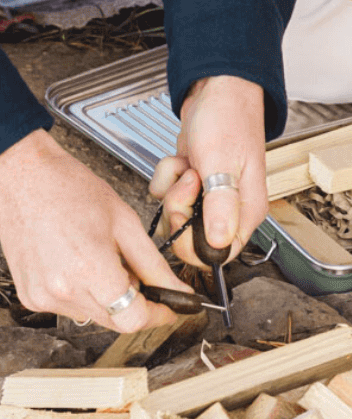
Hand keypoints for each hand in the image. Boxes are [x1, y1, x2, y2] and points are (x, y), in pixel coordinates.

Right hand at [0, 129, 189, 328]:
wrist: (26, 179)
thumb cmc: (71, 189)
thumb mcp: (124, 221)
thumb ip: (152, 262)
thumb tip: (176, 289)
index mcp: (90, 269)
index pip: (132, 318)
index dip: (157, 315)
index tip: (169, 307)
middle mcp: (63, 291)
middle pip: (114, 321)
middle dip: (135, 303)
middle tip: (141, 274)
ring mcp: (43, 298)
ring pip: (93, 315)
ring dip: (108, 297)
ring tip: (104, 258)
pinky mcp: (30, 298)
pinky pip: (69, 307)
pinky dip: (84, 293)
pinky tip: (82, 263)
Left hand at [150, 75, 266, 267]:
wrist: (216, 85)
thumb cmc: (229, 115)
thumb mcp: (221, 162)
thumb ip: (219, 206)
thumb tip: (218, 245)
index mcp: (247, 210)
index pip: (217, 253)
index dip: (193, 242)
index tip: (186, 213)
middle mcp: (230, 207)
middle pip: (191, 236)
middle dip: (179, 208)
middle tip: (188, 181)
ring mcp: (210, 194)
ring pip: (176, 215)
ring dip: (171, 189)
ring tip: (188, 164)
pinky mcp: (193, 182)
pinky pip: (167, 195)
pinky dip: (167, 176)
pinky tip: (183, 157)